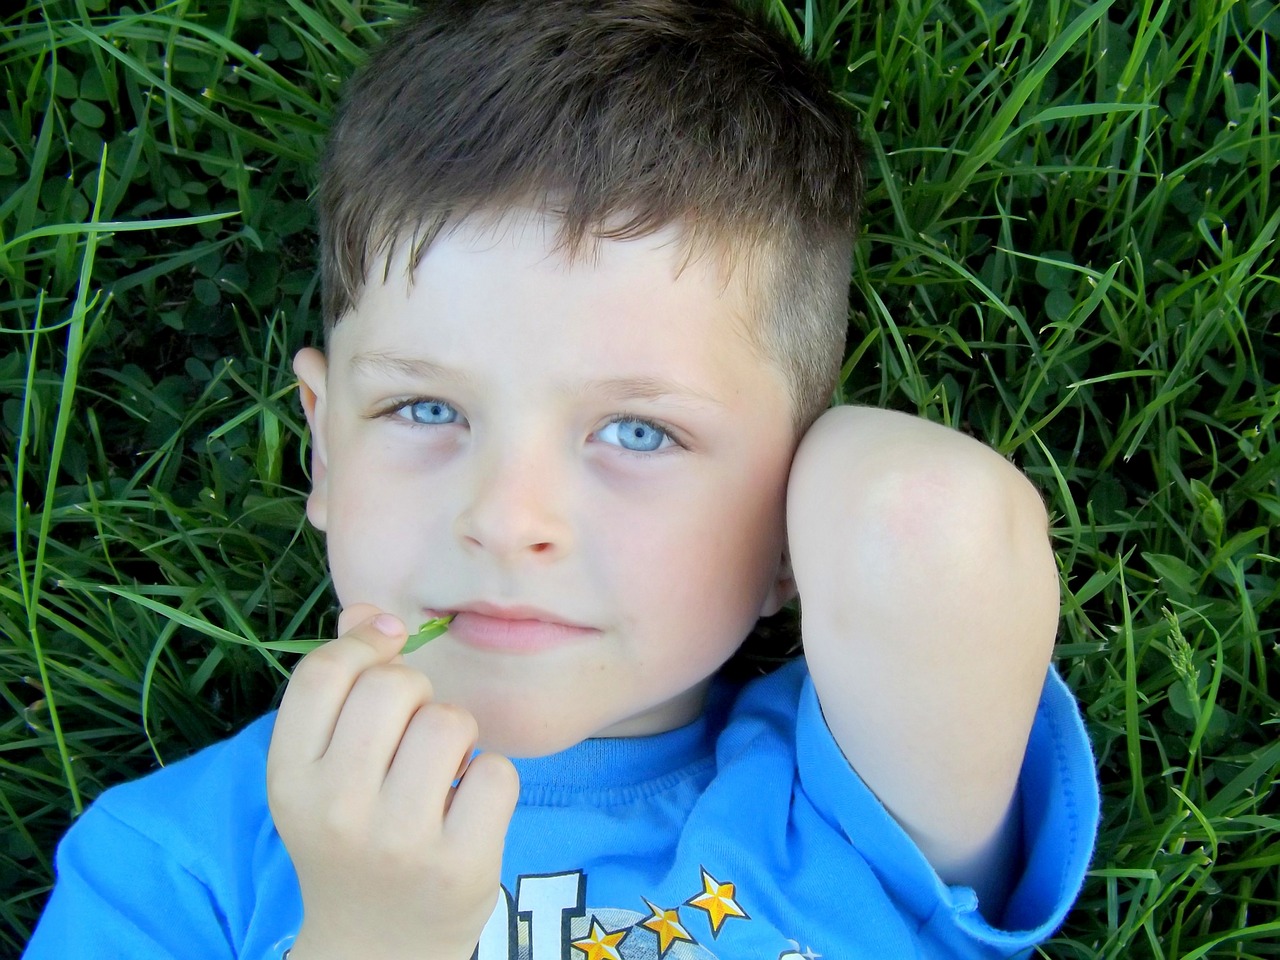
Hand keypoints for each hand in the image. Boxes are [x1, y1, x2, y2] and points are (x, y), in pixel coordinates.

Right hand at [266, 604, 519, 959]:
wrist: (377, 947)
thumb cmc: (352, 837)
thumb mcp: (323, 771)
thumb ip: (340, 687)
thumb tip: (369, 612)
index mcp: (289, 777)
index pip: (323, 672)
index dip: (365, 644)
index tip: (388, 649)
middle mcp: (335, 808)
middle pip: (394, 686)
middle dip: (416, 694)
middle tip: (412, 735)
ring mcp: (398, 840)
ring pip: (451, 722)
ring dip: (457, 736)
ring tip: (440, 774)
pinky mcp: (460, 864)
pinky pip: (498, 771)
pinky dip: (491, 781)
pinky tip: (466, 810)